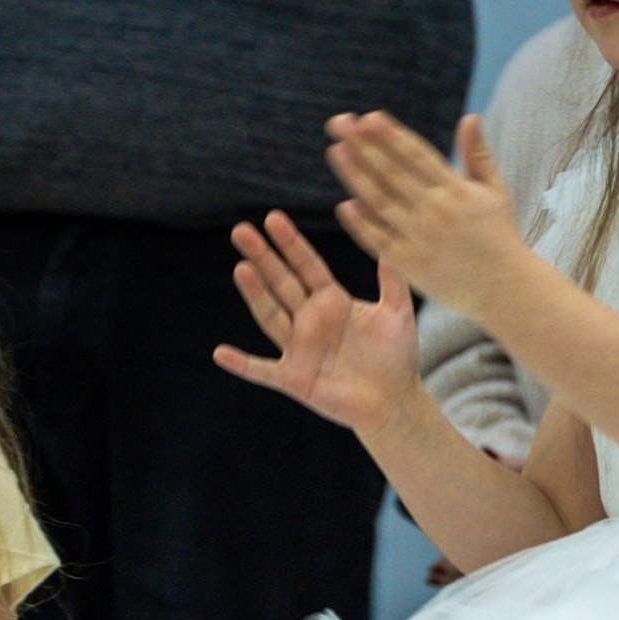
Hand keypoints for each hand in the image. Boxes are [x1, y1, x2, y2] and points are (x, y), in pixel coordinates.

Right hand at [216, 208, 420, 429]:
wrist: (396, 402)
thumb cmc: (397, 357)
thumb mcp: (398, 311)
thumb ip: (393, 277)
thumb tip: (388, 238)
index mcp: (331, 301)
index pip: (306, 266)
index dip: (291, 243)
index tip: (273, 218)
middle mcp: (309, 320)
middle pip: (281, 283)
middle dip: (263, 257)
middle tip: (241, 231)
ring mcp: (298, 349)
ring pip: (271, 317)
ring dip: (255, 295)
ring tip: (241, 269)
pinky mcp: (295, 379)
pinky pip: (263, 371)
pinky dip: (242, 364)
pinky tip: (220, 353)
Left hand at [328, 110, 527, 312]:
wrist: (506, 290)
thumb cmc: (500, 236)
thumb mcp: (495, 190)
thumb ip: (478, 153)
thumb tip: (470, 116)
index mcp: (457, 190)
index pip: (417, 155)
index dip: (391, 135)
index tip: (368, 118)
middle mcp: (436, 211)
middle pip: (392, 172)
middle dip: (363, 145)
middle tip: (338, 124)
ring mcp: (421, 238)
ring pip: (380, 201)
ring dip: (355, 175)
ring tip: (335, 152)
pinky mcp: (411, 264)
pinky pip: (379, 240)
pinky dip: (361, 223)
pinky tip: (344, 206)